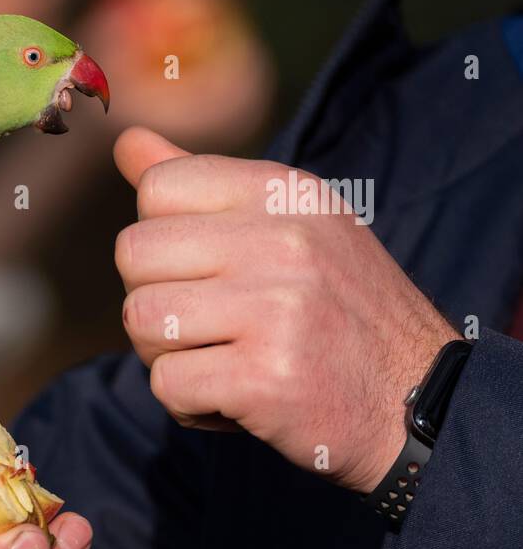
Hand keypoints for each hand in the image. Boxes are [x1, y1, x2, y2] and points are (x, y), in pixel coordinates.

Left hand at [113, 126, 459, 493]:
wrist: (421, 403)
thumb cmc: (338, 313)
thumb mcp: (290, 226)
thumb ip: (202, 184)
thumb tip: (126, 143)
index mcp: (284, 191)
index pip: (157, 188)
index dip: (161, 242)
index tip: (208, 273)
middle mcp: (283, 239)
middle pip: (133, 254)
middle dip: (154, 300)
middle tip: (208, 328)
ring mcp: (277, 307)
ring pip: (142, 320)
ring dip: (167, 356)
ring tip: (224, 362)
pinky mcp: (267, 376)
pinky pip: (167, 384)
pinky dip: (188, 405)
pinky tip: (235, 402)